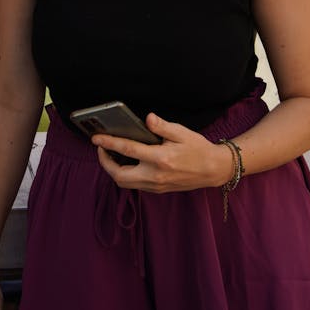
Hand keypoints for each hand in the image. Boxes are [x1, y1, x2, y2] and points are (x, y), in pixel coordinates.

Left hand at [91, 113, 231, 193]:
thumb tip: (146, 118)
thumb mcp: (181, 132)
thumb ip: (162, 126)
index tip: (96, 138)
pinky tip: (125, 163)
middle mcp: (156, 175)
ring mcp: (156, 185)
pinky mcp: (158, 190)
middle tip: (100, 149)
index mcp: (161, 158)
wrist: (213, 170)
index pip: (128, 150)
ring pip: (125, 183)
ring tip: (110, 155)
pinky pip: (135, 185)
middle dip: (105, 162)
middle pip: (119, 175)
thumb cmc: (198, 148)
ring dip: (113, 170)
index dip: (109, 143)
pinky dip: (125, 175)